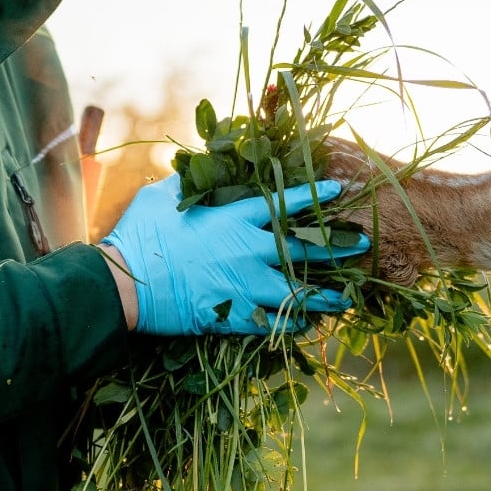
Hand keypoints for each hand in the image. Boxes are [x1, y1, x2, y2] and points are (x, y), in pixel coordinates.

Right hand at [102, 174, 367, 335]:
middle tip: (363, 244)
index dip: (313, 197)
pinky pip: (274, 320)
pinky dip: (292, 321)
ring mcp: (243, 283)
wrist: (127, 282)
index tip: (338, 192)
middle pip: (303, 247)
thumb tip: (197, 167)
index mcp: (233, 217)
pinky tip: (307, 323)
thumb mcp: (164, 195)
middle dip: (337, 246)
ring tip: (348, 297)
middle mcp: (247, 249)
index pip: (283, 203)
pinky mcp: (233, 313)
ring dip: (326, 294)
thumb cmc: (141, 234)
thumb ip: (190, 183)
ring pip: (297, 290)